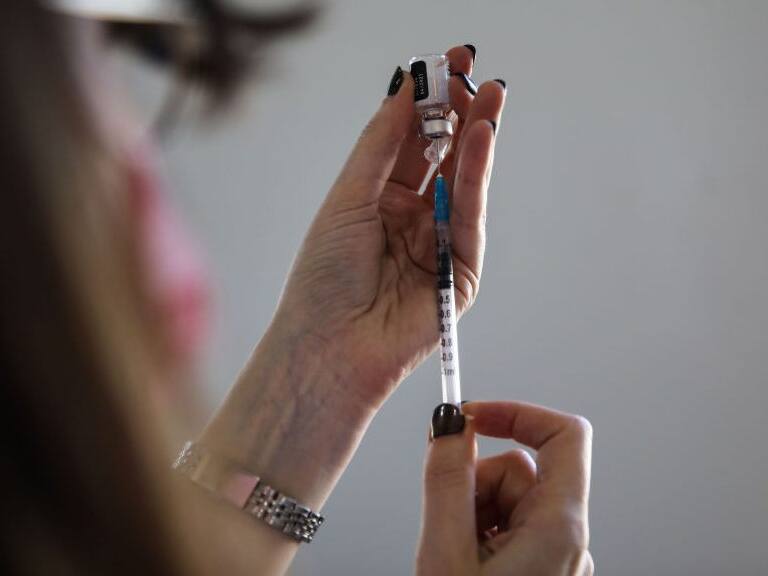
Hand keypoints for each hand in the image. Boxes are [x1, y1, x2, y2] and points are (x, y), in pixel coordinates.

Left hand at [270, 45, 506, 409]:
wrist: (329, 347)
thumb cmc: (324, 277)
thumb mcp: (349, 197)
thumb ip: (382, 143)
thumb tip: (406, 86)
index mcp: (379, 201)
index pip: (411, 142)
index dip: (427, 104)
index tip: (444, 64)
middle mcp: (411, 218)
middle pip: (442, 156)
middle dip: (458, 113)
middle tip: (473, 71)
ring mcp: (438, 243)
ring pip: (463, 180)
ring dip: (477, 136)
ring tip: (489, 93)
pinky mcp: (461, 270)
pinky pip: (470, 213)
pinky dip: (476, 175)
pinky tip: (480, 137)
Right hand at [416, 402, 593, 575]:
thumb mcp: (447, 551)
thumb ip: (447, 481)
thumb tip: (448, 425)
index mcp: (561, 527)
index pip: (565, 434)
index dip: (516, 414)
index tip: (473, 416)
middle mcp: (568, 539)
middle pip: (520, 469)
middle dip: (476, 480)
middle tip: (449, 518)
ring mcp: (554, 556)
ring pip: (508, 498)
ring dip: (473, 510)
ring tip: (454, 550)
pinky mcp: (538, 569)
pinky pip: (507, 527)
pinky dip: (478, 533)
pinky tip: (463, 562)